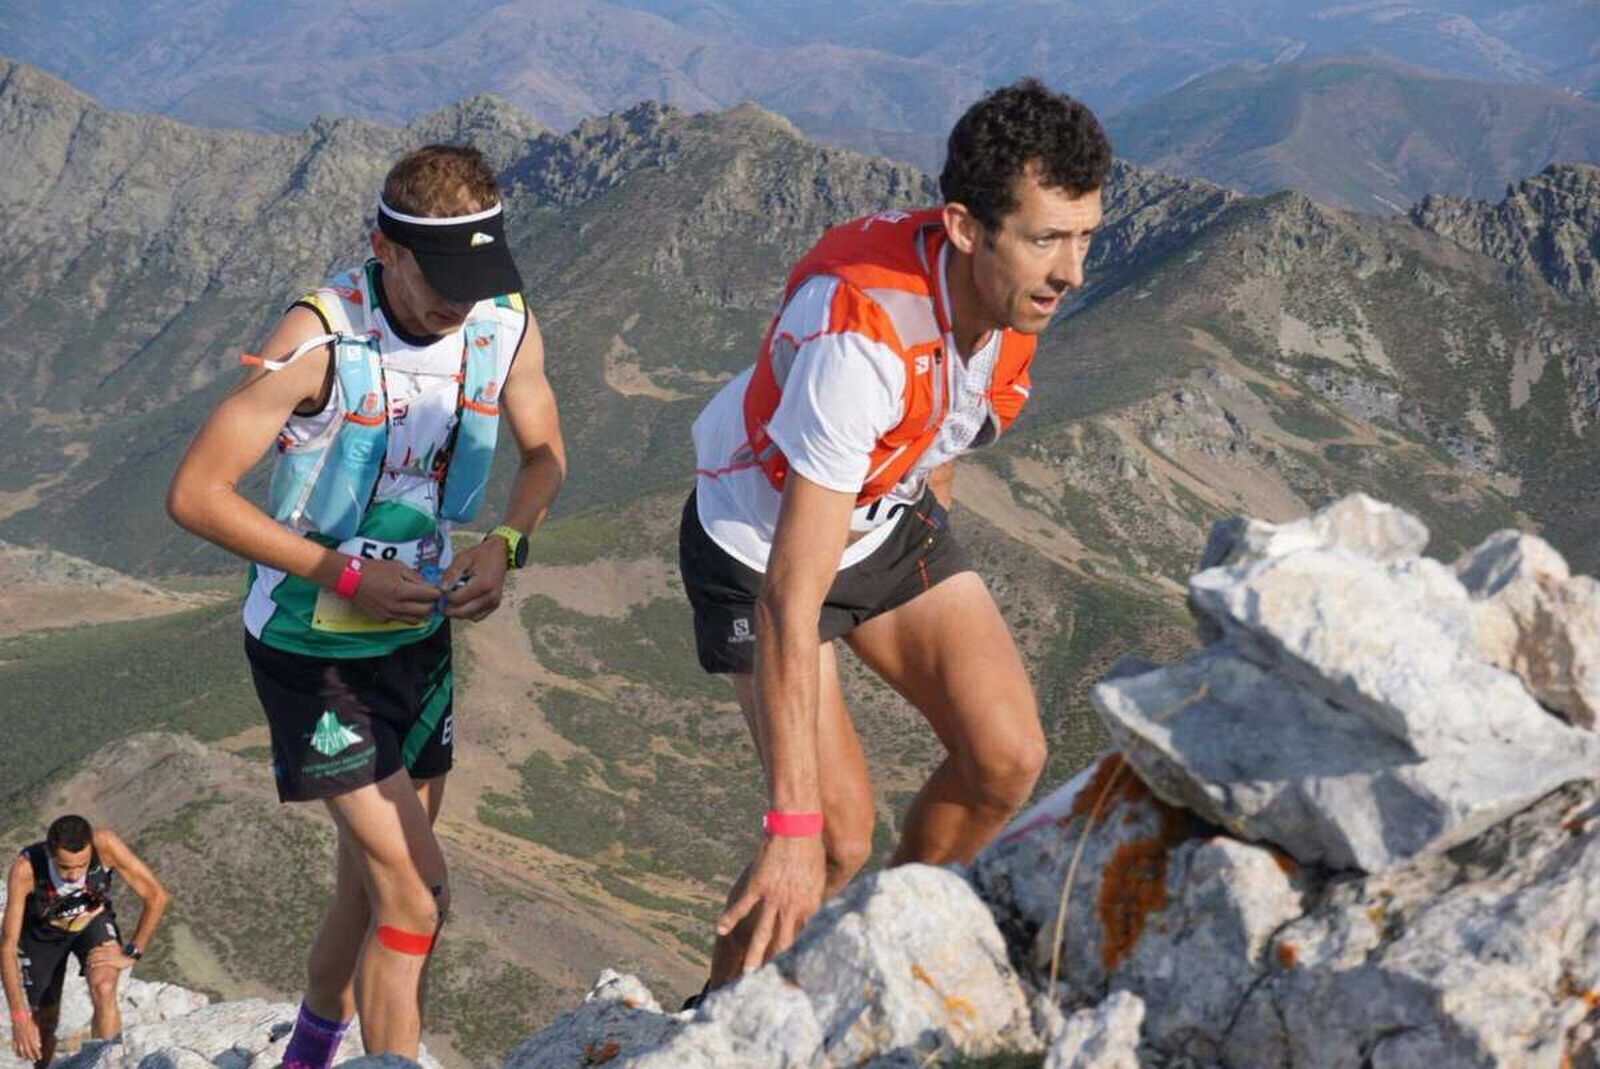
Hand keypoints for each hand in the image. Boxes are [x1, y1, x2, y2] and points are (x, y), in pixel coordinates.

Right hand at [10, 1013, 39, 1060]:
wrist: (20, 1017)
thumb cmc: (29, 1022)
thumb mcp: (35, 1029)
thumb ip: (37, 1038)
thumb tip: (39, 1046)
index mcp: (31, 1036)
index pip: (35, 1047)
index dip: (37, 1053)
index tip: (40, 1057)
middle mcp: (24, 1039)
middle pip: (28, 1051)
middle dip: (32, 1056)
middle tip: (35, 1060)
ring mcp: (19, 1039)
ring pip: (21, 1050)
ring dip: (25, 1056)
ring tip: (28, 1059)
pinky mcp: (14, 1039)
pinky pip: (15, 1048)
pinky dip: (17, 1052)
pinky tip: (20, 1055)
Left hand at [86, 942, 135, 971]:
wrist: (130, 958)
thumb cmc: (123, 953)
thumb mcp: (117, 946)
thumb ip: (110, 943)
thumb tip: (102, 943)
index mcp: (110, 948)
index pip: (99, 948)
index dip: (93, 950)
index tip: (89, 952)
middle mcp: (110, 952)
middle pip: (97, 953)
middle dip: (91, 956)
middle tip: (87, 958)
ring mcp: (110, 957)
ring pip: (98, 958)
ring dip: (91, 960)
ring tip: (87, 962)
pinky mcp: (111, 962)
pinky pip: (101, 963)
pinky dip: (95, 964)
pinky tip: (91, 966)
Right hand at [347, 558, 441, 624]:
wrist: (350, 579)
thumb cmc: (374, 569)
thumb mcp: (397, 566)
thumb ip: (415, 577)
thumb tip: (428, 585)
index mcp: (401, 591)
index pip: (429, 596)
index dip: (437, 593)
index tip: (439, 590)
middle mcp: (396, 606)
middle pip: (425, 611)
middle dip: (432, 604)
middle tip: (431, 597)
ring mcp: (389, 614)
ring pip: (415, 620)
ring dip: (422, 613)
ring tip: (421, 603)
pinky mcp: (382, 619)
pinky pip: (401, 620)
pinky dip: (408, 615)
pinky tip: (406, 606)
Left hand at [441, 539, 509, 621]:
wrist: (500, 554)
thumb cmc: (481, 555)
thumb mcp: (463, 558)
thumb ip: (451, 573)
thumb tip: (441, 589)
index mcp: (483, 584)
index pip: (457, 599)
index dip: (445, 596)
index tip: (441, 590)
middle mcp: (490, 597)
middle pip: (462, 612)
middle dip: (448, 607)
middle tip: (441, 598)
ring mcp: (493, 603)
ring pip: (468, 617)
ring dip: (457, 611)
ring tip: (453, 598)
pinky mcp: (494, 606)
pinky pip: (476, 617)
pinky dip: (467, 613)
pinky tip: (464, 602)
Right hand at [716, 834, 825, 974]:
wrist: (798, 827)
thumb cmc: (812, 851)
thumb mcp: (819, 879)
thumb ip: (814, 901)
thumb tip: (818, 916)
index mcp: (809, 907)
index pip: (804, 941)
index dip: (799, 961)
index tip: (794, 978)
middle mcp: (792, 906)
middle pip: (782, 943)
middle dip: (776, 966)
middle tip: (769, 987)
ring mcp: (774, 897)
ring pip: (762, 932)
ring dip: (753, 955)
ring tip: (746, 974)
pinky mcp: (758, 884)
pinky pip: (742, 906)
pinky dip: (729, 919)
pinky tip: (718, 930)